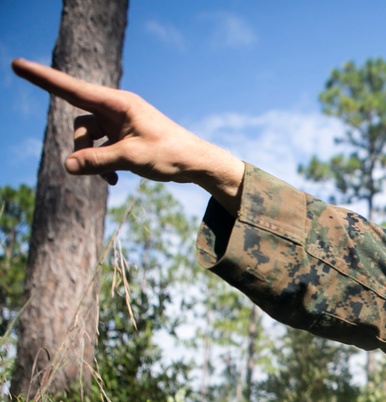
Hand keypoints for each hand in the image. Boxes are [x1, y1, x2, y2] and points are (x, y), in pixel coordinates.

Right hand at [11, 58, 244, 213]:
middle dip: (82, 147)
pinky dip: (102, 164)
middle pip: (79, 123)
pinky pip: (99, 149)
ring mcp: (118, 123)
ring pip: (88, 139)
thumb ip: (96, 161)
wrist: (197, 163)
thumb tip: (67, 165)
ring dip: (93, 160)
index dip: (42, 79)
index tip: (16, 65)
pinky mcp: (122, 137)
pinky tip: (114, 182)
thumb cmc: (170, 155)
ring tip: (111, 180)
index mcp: (118, 104)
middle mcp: (116, 109)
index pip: (72, 89)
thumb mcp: (131, 159)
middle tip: (99, 168)